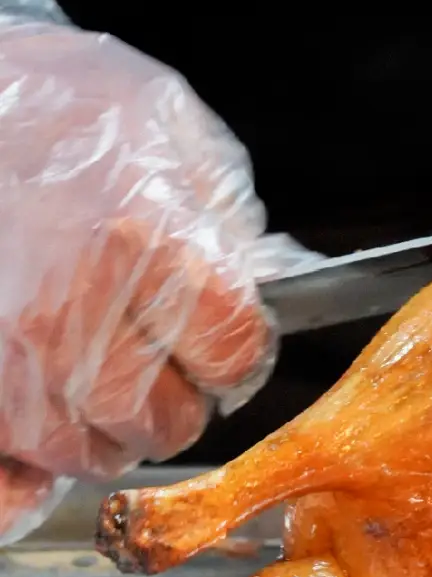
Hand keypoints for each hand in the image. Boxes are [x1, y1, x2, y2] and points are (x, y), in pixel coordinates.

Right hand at [0, 21, 283, 543]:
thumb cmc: (51, 97)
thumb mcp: (162, 115)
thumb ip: (222, 202)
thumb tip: (261, 275)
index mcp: (145, 237)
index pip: (233, 350)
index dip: (239, 349)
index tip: (229, 340)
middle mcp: (74, 310)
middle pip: (166, 419)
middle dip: (180, 396)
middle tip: (165, 359)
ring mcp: (8, 359)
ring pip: (87, 453)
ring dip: (107, 427)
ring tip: (99, 373)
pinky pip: (8, 479)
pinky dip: (30, 473)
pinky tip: (46, 426)